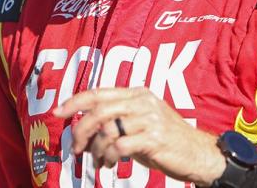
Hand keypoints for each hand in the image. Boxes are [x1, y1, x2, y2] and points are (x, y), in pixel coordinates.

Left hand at [52, 87, 225, 186]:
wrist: (199, 154)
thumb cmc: (167, 140)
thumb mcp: (142, 122)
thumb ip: (118, 119)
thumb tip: (85, 128)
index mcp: (137, 94)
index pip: (99, 92)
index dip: (74, 101)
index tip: (57, 111)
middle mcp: (142, 102)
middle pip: (99, 110)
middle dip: (81, 130)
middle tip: (75, 148)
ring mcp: (150, 119)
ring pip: (107, 130)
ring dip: (96, 149)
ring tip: (98, 161)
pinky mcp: (154, 139)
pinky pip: (119, 147)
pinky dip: (109, 157)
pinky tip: (111, 164)